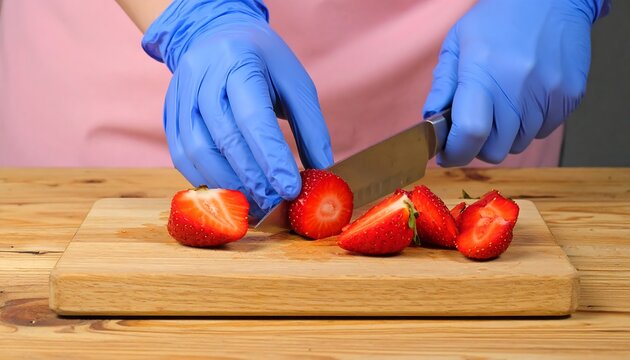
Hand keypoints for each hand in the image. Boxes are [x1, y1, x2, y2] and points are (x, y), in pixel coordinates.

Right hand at [142, 0, 332, 217]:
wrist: (215, 36)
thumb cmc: (262, 61)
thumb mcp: (295, 82)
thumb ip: (310, 126)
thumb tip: (322, 169)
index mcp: (239, 61)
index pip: (253, 117)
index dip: (271, 157)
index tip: (290, 189)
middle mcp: (203, 77)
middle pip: (224, 138)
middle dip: (252, 178)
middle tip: (275, 203)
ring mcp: (180, 96)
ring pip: (197, 150)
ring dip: (227, 184)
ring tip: (254, 203)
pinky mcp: (170, 114)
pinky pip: (181, 155)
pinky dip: (206, 179)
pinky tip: (230, 191)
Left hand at [423, 0, 609, 165]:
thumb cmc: (498, 19)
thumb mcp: (458, 44)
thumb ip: (443, 85)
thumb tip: (430, 119)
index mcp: (482, 74)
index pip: (470, 133)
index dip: (455, 152)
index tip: (448, 154)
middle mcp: (516, 88)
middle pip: (495, 150)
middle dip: (479, 147)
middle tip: (475, 128)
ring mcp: (546, 94)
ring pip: (519, 144)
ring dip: (506, 134)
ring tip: (503, 103)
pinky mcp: (568, 97)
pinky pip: (543, 131)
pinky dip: (530, 124)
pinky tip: (525, 97)